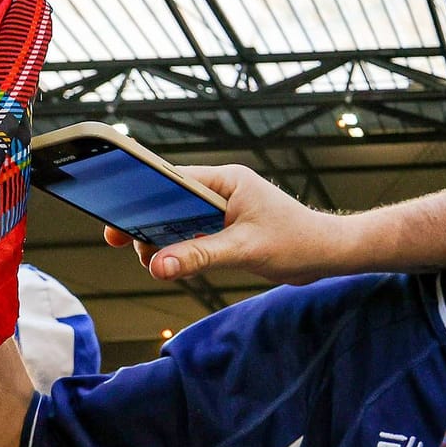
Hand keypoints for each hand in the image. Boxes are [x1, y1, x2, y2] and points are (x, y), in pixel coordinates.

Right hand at [105, 164, 336, 284]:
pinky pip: (194, 235)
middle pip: (170, 202)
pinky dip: (182, 248)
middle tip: (128, 246)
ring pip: (180, 221)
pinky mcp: (229, 228)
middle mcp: (223, 190)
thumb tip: (159, 266)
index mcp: (226, 180)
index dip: (140, 198)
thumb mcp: (244, 250)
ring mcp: (225, 209)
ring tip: (151, 261)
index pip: (171, 180)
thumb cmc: (297, 243)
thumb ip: (200, 257)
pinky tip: (173, 263)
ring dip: (165, 240)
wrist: (329, 254)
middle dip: (148, 224)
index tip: (115, 216)